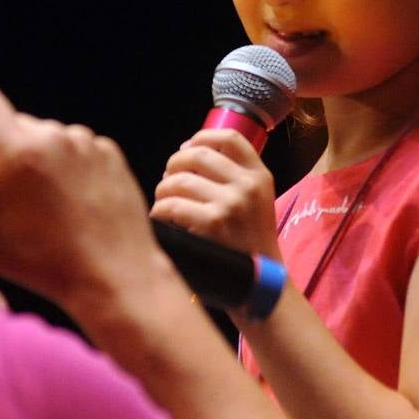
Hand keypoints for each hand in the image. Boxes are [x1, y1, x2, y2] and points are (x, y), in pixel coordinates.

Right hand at [0, 84, 170, 312]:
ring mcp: (86, 143)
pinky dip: (65, 167)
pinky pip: (75, 148)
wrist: (112, 279)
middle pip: (10, 123)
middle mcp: (53, 137)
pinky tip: (67, 202)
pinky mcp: (110, 154)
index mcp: (16, 152)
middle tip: (0, 189)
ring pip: (44, 136)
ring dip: (34, 158)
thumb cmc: (41, 265)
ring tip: (38, 202)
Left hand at [151, 128, 280, 257]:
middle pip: (197, 154)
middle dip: (174, 164)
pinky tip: (160, 217)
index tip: (186, 148)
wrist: (259, 282)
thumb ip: (234, 176)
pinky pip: (172, 205)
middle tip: (168, 179)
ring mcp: (231, 204)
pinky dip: (159, 210)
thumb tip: (189, 150)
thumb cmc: (248, 240)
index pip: (229, 138)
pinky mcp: (212, 224)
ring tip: (163, 201)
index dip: (201, 137)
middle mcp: (247, 185)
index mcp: (260, 176)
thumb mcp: (256, 201)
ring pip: (179, 180)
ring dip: (163, 189)